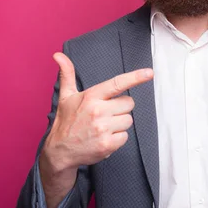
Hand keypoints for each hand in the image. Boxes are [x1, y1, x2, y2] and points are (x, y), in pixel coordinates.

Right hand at [42, 52, 153, 172]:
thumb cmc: (66, 121)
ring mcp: (103, 128)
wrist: (60, 151)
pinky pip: (125, 136)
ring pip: (129, 120)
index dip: (135, 77)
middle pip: (129, 103)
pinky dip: (117, 138)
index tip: (149, 73)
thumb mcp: (66, 96)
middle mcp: (98, 111)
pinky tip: (104, 138)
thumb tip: (58, 55)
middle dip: (121, 108)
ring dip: (119, 124)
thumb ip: (67, 74)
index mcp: (91, 96)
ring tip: (103, 127)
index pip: (117, 83)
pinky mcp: (107, 144)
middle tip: (106, 114)